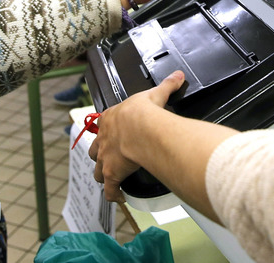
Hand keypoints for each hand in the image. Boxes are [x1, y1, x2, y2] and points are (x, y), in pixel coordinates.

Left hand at [89, 70, 186, 202]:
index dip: (107, 130)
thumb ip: (167, 85)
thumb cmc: (144, 112)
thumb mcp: (155, 94)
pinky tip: (119, 197)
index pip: (104, 125)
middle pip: (95, 150)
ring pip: (98, 170)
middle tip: (108, 159)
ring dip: (103, 175)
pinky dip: (113, 194)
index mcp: (110, 119)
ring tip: (110, 180)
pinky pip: (110, 189)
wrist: (142, 128)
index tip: (113, 133)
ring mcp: (106, 158)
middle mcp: (104, 139)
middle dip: (100, 155)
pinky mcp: (111, 173)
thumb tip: (178, 75)